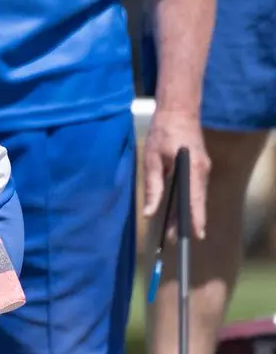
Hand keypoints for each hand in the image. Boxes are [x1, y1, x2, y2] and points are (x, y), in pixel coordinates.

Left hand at [142, 109, 210, 239]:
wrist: (179, 112)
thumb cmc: (163, 134)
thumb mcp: (152, 160)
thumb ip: (152, 187)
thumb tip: (149, 212)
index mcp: (192, 168)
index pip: (194, 199)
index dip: (195, 218)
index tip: (196, 235)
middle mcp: (202, 171)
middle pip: (196, 202)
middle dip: (186, 222)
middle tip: (174, 241)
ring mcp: (203, 169)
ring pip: (195, 197)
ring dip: (184, 214)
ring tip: (172, 232)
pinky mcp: (199, 168)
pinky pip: (194, 190)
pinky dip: (186, 203)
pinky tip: (176, 214)